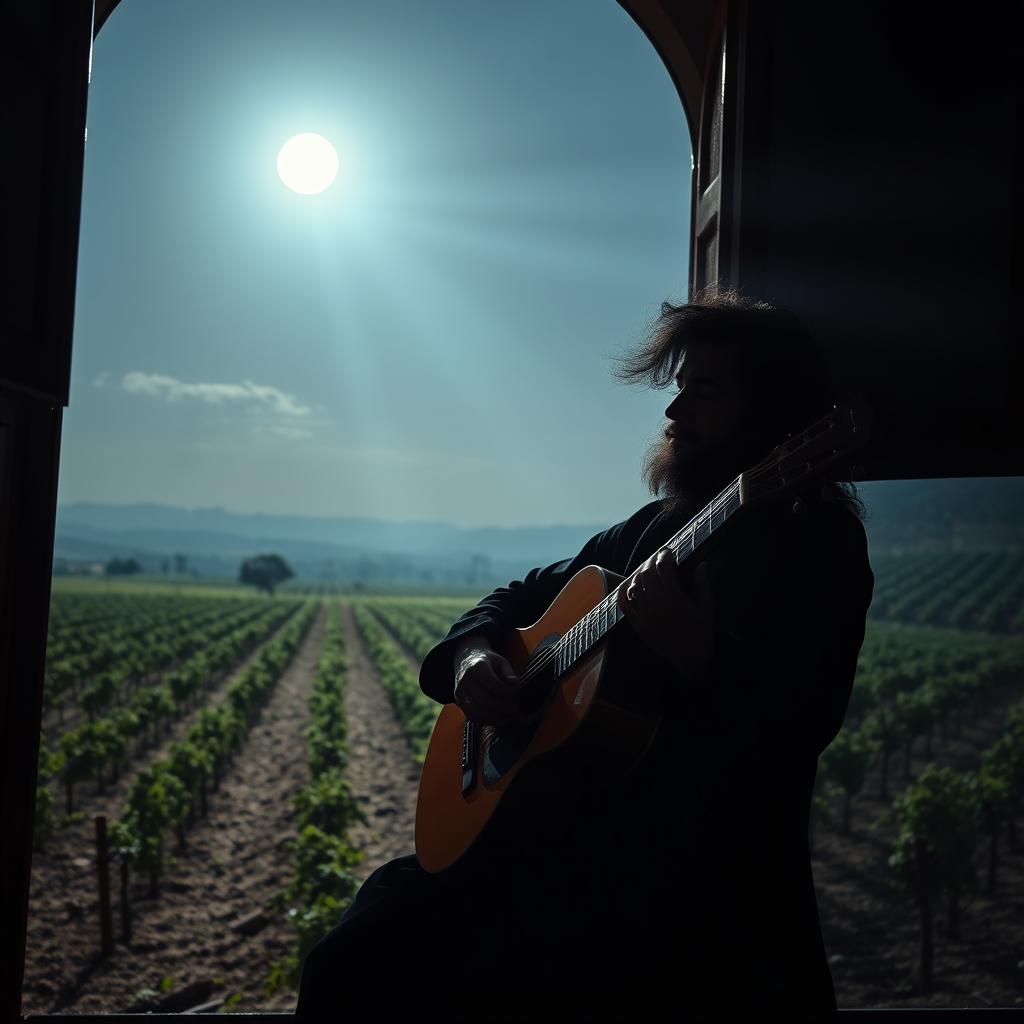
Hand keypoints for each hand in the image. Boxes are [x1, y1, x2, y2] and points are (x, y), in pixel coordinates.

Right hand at [453, 647, 529, 727]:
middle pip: (485, 699)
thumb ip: (508, 672)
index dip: (508, 692)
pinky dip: (487, 721)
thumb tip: (514, 683)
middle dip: (503, 707)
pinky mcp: (459, 702)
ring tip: (509, 716)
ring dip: (496, 717)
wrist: (467, 661)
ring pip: (477, 711)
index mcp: (477, 666)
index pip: (493, 684)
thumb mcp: (501, 661)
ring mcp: (459, 692)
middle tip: (516, 709)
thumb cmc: (488, 662)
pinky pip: (473, 716)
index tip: (517, 694)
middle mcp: (465, 679)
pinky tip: (499, 718)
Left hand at [616, 550, 715, 681]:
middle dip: (651, 562)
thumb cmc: (701, 631)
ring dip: (640, 575)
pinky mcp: (638, 625)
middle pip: (647, 574)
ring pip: (635, 587)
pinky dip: (624, 593)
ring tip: (646, 570)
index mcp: (674, 598)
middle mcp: (656, 604)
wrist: (690, 658)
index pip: (664, 568)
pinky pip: (625, 605)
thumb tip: (702, 563)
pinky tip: (628, 586)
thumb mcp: (707, 607)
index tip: (667, 552)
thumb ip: (702, 584)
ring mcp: (644, 615)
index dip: (664, 556)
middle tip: (656, 558)